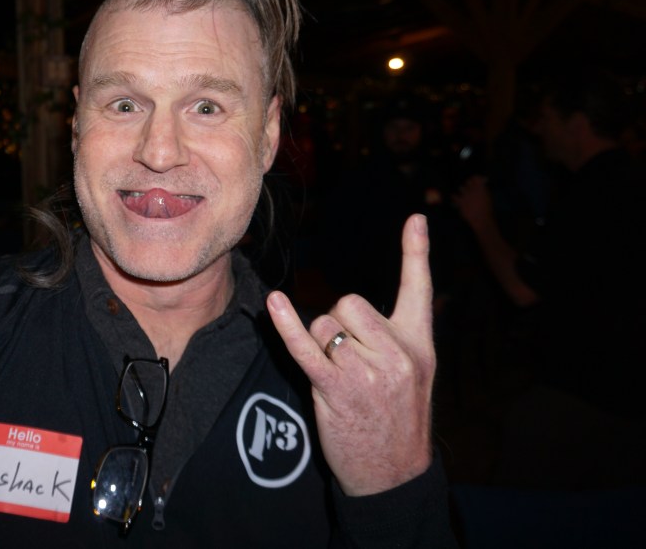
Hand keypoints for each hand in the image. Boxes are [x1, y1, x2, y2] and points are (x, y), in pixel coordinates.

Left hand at [267, 213, 434, 495]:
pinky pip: (307, 347)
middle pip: (349, 303)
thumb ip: (392, 339)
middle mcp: (397, 353)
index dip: (416, 252)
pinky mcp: (338, 389)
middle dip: (338, 323)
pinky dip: (287, 325)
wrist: (395, 475)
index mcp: (418, 344)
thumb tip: (349, 312)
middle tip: (347, 358)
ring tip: (338, 377)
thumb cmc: (396, 420)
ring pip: (325, 325)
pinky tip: (274, 304)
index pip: (419, 289)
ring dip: (320, 343)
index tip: (415, 218)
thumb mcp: (414, 376)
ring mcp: (368, 372)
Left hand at [453, 174, 492, 229]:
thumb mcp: (488, 197)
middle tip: (470, 187)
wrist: (481, 219)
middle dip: (469, 184)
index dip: (475, 178)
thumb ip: (484, 189)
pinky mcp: (460, 202)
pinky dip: (454, 197)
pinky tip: (454, 197)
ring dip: (463, 190)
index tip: (475, 179)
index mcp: (481, 188)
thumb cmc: (487, 209)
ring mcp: (466, 195)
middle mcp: (473, 190)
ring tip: (465, 193)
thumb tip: (481, 184)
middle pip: (468, 182)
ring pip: (461, 188)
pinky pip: (454, 197)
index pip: (475, 178)